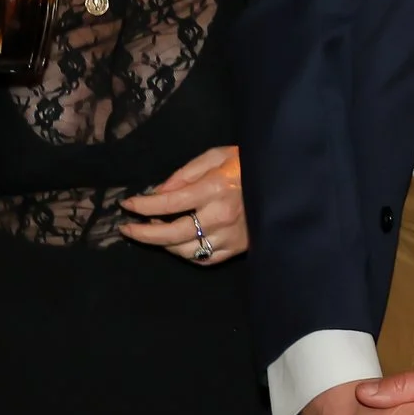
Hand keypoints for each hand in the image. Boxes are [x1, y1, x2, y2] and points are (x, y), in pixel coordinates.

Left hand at [119, 146, 247, 263]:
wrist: (286, 181)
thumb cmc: (249, 164)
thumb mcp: (217, 156)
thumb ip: (186, 173)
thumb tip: (158, 192)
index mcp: (214, 189)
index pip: (167, 203)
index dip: (142, 205)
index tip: (127, 205)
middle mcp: (220, 216)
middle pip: (171, 234)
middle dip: (143, 233)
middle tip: (127, 229)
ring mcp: (230, 235)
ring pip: (185, 250)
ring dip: (163, 244)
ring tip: (155, 232)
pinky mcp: (239, 247)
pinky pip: (205, 258)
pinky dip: (187, 253)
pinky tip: (180, 243)